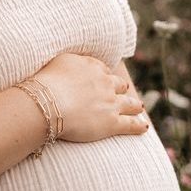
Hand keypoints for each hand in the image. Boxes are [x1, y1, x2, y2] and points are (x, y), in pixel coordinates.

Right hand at [33, 50, 148, 143]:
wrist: (50, 103)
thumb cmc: (46, 84)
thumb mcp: (57, 63)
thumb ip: (69, 63)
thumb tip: (71, 67)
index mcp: (92, 67)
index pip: (103, 70)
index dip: (104, 76)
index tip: (104, 80)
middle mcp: (105, 83)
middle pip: (118, 85)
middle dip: (121, 88)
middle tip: (123, 90)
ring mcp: (111, 103)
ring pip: (129, 103)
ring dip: (134, 105)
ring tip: (139, 107)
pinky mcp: (112, 122)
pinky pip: (130, 124)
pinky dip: (138, 126)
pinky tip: (144, 128)